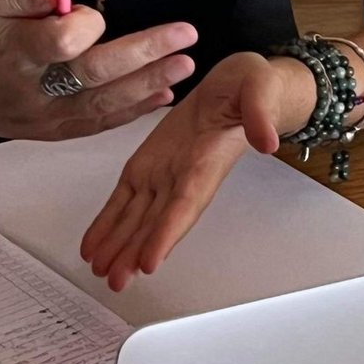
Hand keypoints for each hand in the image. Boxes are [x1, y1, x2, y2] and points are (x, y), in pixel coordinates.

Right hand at [0, 0, 197, 146]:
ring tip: (185, 65)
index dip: (84, 25)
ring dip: (148, 85)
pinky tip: (161, 96)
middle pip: (94, 75)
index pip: (59, 42)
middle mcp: (29, 89)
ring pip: (101, 105)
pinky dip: (130, 113)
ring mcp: (40, 116)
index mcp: (10, 51)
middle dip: (145, 55)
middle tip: (185, 36)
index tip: (90, 11)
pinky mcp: (48, 131)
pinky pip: (94, 124)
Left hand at [79, 51, 314, 289]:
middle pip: (159, 222)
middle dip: (137, 252)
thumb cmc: (250, 88)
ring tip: (101, 270)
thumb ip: (261, 114)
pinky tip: (95, 245)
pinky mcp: (148, 164)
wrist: (236, 84)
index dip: (167, 233)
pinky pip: (125, 198)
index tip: (151, 261)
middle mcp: (184, 176)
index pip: (186, 203)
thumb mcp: (259, 89)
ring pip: (138, 216)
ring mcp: (164, 173)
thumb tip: (267, 139)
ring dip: (120, 245)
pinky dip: (108, 222)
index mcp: (208, 161)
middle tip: (118, 279)